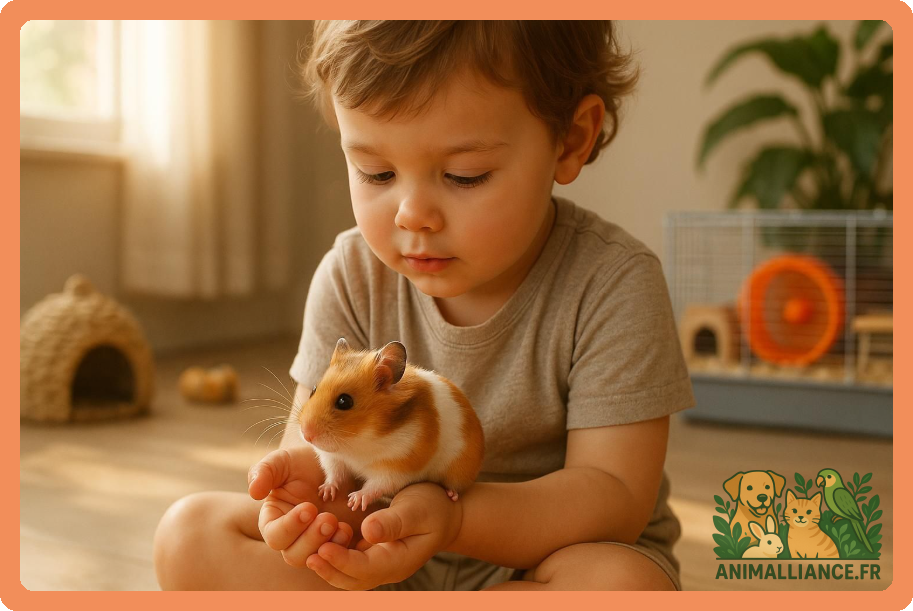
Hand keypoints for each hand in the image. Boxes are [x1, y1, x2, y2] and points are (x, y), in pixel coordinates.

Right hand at [248, 446, 379, 567]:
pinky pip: (339, 558)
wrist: (334, 463)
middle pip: (294, 555)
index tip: (308, 508)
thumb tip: (253, 492)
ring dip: (328, 546)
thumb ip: (265, 472)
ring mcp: (315, 543)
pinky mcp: (336, 545)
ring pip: (316, 560)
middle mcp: (292, 538)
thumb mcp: (282, 461)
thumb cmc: (302, 463)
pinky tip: (349, 529)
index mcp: (274, 520)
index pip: (275, 535)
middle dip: (311, 539)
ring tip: (340, 525)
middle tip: (328, 519)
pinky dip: (344, 547)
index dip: (290, 526)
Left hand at [305, 482, 462, 589]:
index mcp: (400, 560)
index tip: (324, 548)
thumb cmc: (433, 507)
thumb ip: (394, 521)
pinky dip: (336, 557)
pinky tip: (322, 542)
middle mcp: (388, 568)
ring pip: (350, 575)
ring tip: (310, 552)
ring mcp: (380, 563)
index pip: (367, 568)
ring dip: (330, 566)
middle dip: (331, 570)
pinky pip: (351, 563)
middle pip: (354, 580)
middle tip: (309, 556)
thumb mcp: (417, 509)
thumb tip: (368, 531)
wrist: (445, 513)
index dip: (343, 561)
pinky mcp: (373, 554)